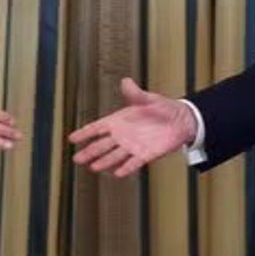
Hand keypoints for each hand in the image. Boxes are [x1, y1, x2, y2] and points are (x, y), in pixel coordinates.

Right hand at [69, 78, 197, 176]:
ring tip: (93, 168)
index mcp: (120, 120)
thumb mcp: (149, 99)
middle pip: (102, 145)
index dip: (85, 133)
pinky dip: (126, 168)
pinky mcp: (146, 154)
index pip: (98, 128)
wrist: (182, 121)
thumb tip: (126, 82)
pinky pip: (133, 163)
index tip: (72, 139)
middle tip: (77, 159)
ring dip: (104, 162)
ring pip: (115, 156)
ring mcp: (133, 146)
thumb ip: (136, 94)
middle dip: (89, 152)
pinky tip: (117, 173)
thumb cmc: (164, 107)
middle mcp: (123, 135)